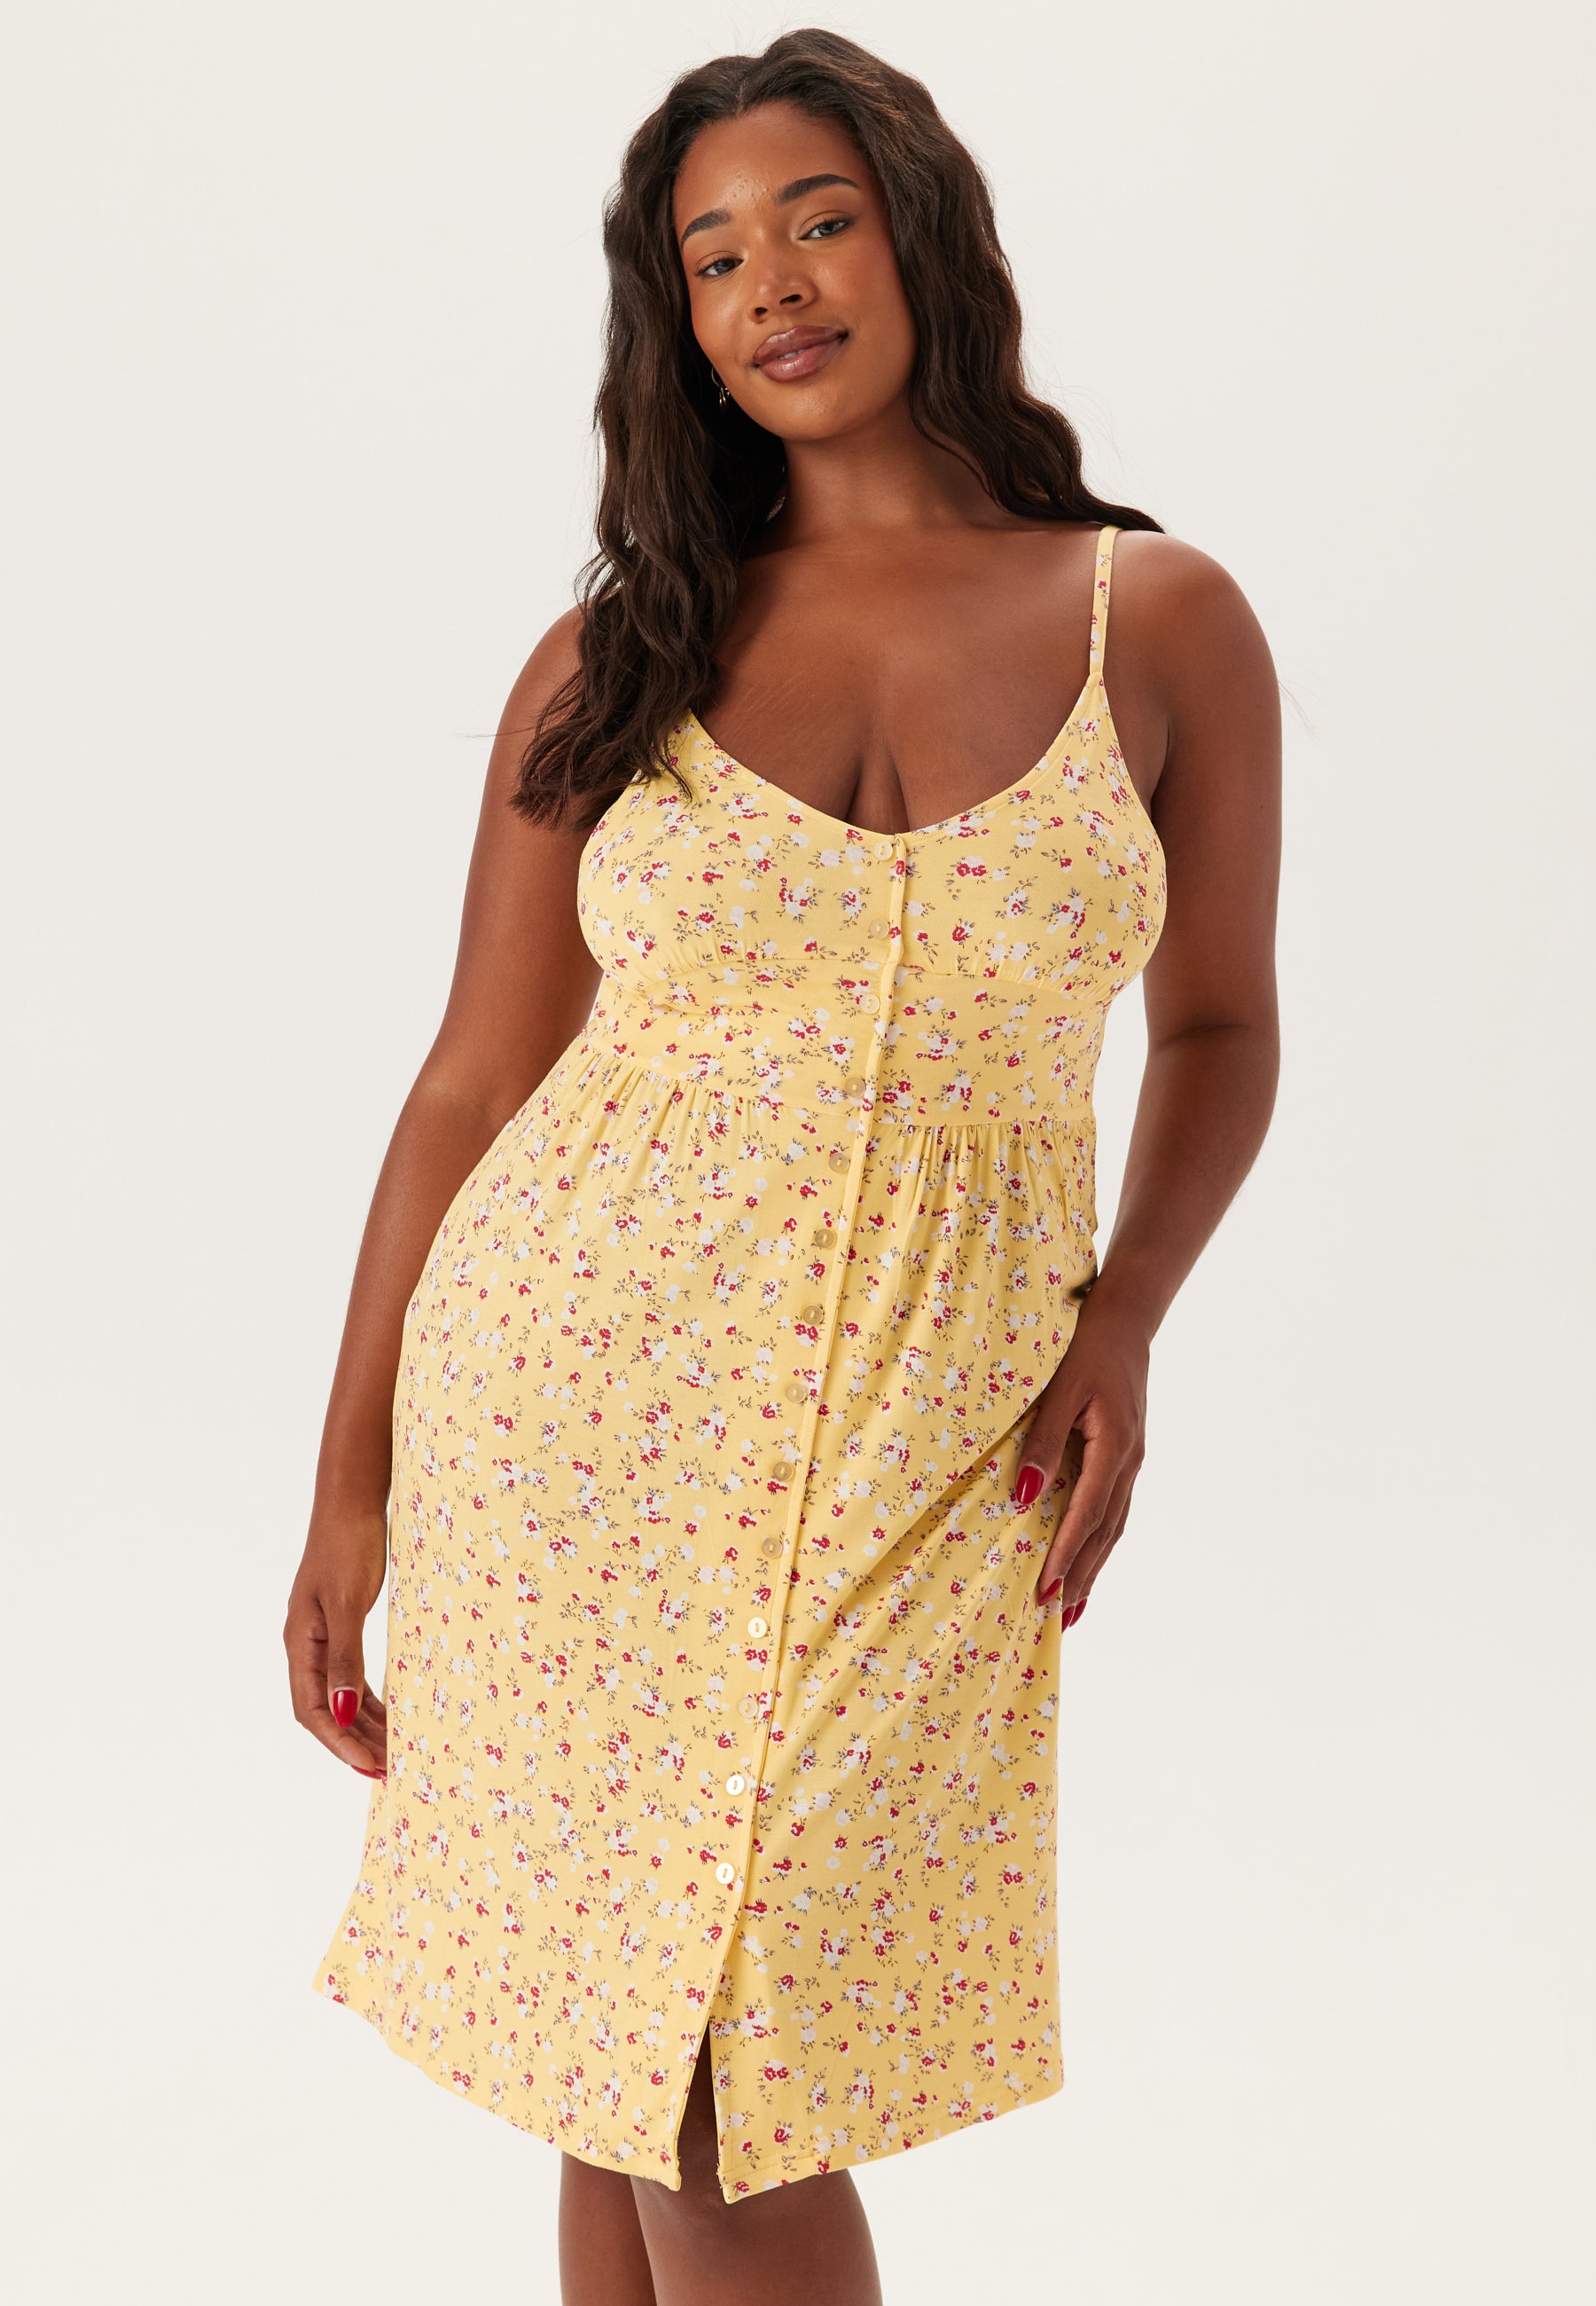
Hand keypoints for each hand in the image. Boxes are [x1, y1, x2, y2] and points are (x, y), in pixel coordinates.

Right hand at [284, 1504, 389, 1777]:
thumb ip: (344, 1659)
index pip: (312, 1710)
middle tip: (389, 1771)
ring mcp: (322, 1638)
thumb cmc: (347, 1546)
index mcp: (300, 1643)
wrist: (351, 1502)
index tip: (370, 1767)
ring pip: (339, 1697)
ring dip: (363, 1727)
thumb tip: (339, 1712)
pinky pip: (350, 1677)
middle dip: (353, 1744)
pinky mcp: (341, 1627)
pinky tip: (390, 1716)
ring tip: (393, 1753)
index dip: (339, 1743)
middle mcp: (305, 1646)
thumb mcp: (347, 1603)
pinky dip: (368, 1701)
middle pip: (324, 1711)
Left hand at [1015, 1292, 1150, 1619]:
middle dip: (1081, 1575)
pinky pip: (1116, 1508)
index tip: (1047, 1591)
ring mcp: (1133, 1460)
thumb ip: (1044, 1444)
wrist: (1126, 1321)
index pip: (1087, 1516)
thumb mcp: (1059, 1391)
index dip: (1066, 1557)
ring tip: (1075, 1605)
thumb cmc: (1086, 1348)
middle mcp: (1129, 1462)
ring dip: (1094, 1566)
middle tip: (1059, 1618)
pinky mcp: (1128, 1454)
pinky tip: (1089, 1554)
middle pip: (1105, 1533)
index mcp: (1115, 1449)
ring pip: (1114, 1525)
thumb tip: (1024, 1498)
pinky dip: (1101, 1539)